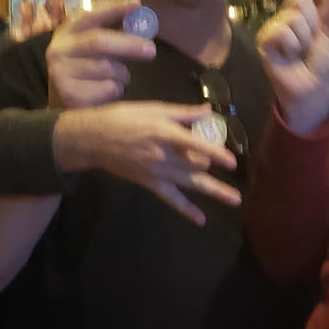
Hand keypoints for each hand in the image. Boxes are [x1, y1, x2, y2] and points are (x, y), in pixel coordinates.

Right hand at [46, 0, 157, 109]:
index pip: (90, 14)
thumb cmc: (86, 72)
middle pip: (98, 42)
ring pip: (107, 68)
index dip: (114, 7)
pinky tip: (107, 93)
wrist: (64, 110)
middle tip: (151, 50)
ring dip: (122, 74)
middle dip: (128, 44)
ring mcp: (61, 74)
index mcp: (66, 33)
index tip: (137, 1)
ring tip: (119, 78)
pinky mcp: (70, 96)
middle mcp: (58, 50)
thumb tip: (142, 20)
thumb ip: (112, 34)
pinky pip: (107, 88)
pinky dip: (117, 89)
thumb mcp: (92, 49)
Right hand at [55, 101, 239, 224]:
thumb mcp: (153, 108)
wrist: (93, 139)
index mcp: (165, 133)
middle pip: (196, 166)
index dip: (215, 153)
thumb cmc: (123, 118)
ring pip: (191, 183)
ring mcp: (157, 173)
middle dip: (214, 167)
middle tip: (227, 168)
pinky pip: (171, 199)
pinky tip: (200, 220)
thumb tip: (208, 112)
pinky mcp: (150, 183)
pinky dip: (186, 210)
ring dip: (214, 191)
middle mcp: (164, 156)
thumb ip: (183, 113)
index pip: (196, 145)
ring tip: (235, 200)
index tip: (232, 162)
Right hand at [255, 0, 328, 134]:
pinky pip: (280, 30)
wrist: (313, 89)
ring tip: (301, 52)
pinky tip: (289, 56)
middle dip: (312, 20)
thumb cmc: (322, 62)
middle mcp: (289, 14)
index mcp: (308, 10)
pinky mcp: (265, 40)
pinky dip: (291, 44)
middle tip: (311, 40)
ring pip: (292, 15)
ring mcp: (275, 26)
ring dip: (303, 37)